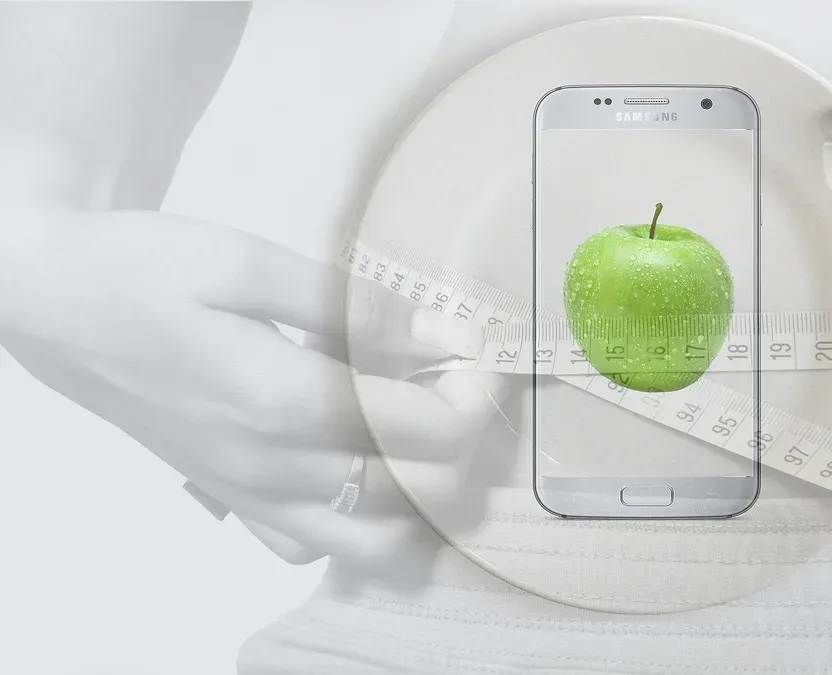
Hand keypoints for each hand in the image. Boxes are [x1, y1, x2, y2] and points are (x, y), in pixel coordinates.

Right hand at [0, 205, 509, 562]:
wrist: (55, 305)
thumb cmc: (146, 270)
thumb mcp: (249, 263)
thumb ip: (353, 305)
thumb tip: (440, 330)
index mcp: (285, 401)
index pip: (426, 431)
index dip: (470, 391)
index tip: (469, 348)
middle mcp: (274, 466)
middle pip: (418, 495)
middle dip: (457, 442)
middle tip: (450, 383)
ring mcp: (252, 494)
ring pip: (375, 545)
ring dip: (419, 497)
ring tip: (414, 432)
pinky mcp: (233, 500)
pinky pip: (312, 548)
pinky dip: (355, 527)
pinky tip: (358, 469)